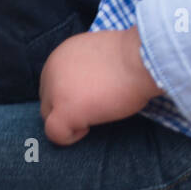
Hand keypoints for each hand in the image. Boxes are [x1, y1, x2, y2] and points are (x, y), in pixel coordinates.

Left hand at [39, 27, 163, 145]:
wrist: (141, 58)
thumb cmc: (131, 55)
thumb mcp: (99, 53)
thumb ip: (84, 67)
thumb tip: (86, 83)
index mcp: (61, 54)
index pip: (53, 83)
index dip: (71, 93)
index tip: (92, 94)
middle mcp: (52, 70)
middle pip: (48, 100)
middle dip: (68, 107)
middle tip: (94, 106)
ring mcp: (56, 91)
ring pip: (49, 117)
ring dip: (71, 119)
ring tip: (95, 114)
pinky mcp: (65, 110)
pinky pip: (56, 133)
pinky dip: (70, 136)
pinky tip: (88, 128)